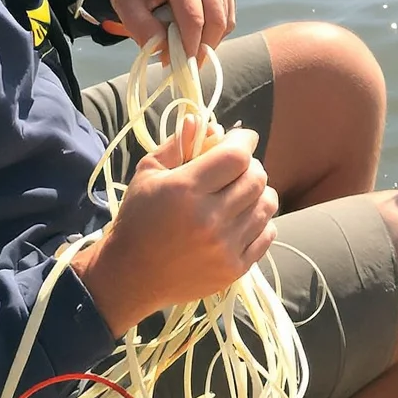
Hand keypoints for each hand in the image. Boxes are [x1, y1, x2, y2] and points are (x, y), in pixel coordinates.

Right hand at [69, 115, 277, 331]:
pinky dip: (261, 221)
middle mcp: (209, 219)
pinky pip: (267, 234)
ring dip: (259, 192)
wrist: (130, 275)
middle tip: (237, 167)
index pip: (237, 156)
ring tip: (241, 192)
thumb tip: (203, 121)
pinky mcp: (234, 269)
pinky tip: (243, 218)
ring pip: (267, 205)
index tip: (240, 138)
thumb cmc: (137, 219)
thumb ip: (177, 144)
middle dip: (251, 165)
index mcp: (186, 191)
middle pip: (257, 178)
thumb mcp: (148, 174)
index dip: (244, 140)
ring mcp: (225, 247)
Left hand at [104, 0, 237, 62]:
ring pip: (225, 22)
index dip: (188, 47)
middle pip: (215, 22)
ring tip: (185, 45)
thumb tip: (166, 51)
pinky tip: (194, 30)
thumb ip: (141, 27)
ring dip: (208, 41)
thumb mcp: (124, 2)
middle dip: (201, 48)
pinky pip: (228, 17)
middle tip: (184, 64)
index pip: (193, 19)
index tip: (178, 66)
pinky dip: (214, 31)